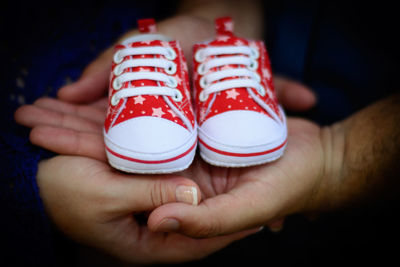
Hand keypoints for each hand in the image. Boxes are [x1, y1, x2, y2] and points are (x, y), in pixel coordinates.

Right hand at [35, 155, 256, 263]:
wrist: (34, 182)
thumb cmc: (64, 193)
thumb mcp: (108, 195)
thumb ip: (152, 195)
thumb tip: (194, 197)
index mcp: (146, 241)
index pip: (200, 242)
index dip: (231, 231)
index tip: (262, 218)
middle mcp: (152, 228)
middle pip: (200, 224)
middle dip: (228, 216)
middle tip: (262, 205)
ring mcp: (149, 211)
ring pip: (190, 206)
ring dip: (213, 198)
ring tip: (243, 185)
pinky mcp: (143, 193)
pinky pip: (175, 188)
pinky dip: (192, 183)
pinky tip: (209, 168)